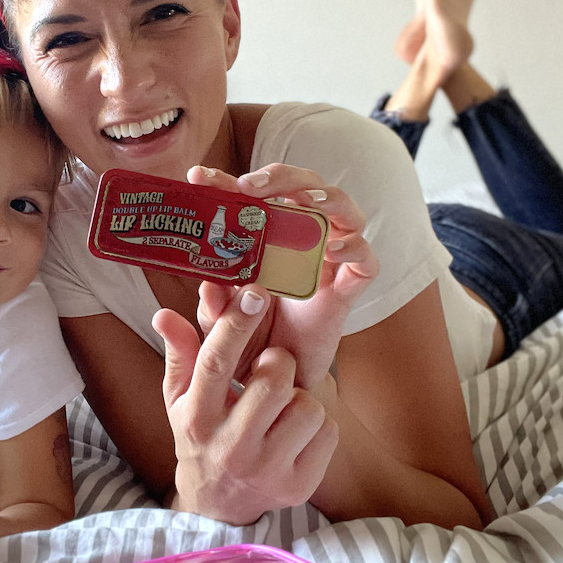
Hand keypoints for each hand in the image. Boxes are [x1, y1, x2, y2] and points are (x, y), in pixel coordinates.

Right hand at [153, 284, 338, 524]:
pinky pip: (326, 432)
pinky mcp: (297, 487)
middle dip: (279, 362)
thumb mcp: (181, 398)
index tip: (255, 292)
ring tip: (282, 406)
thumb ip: (180, 354)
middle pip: (273, 381)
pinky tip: (295, 432)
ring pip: (307, 407)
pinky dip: (317, 426)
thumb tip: (164, 313)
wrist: (219, 506)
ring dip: (300, 398)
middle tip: (273, 367)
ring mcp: (265, 471)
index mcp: (196, 418)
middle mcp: (229, 447)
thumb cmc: (202, 435)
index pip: (215, 363)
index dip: (236, 324)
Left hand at [189, 163, 378, 387]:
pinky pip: (365, 261)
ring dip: (326, 198)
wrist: (278, 385)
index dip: (224, 183)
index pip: (248, 198)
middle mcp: (301, 240)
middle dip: (279, 176)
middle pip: (303, 186)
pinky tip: (334, 250)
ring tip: (305, 201)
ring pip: (344, 210)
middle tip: (249, 186)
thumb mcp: (222, 327)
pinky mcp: (350, 288)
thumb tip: (207, 288)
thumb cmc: (249, 345)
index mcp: (264, 238)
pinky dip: (355, 248)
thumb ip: (214, 309)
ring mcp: (329, 261)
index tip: (197, 177)